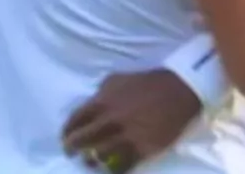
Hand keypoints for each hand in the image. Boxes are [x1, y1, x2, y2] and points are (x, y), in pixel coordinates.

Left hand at [61, 69, 202, 171]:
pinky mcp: (143, 149)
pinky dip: (115, 170)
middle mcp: (111, 120)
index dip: (66, 131)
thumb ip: (100, 93)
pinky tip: (113, 169)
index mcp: (103, 101)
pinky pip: (123, 166)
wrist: (179, 90)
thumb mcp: (117, 79)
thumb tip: (88, 105)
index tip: (65, 137)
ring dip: (92, 160)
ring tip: (91, 161)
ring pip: (100, 156)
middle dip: (72, 148)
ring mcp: (127, 136)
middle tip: (71, 152)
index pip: (75, 120)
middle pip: (82, 141)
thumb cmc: (146, 83)